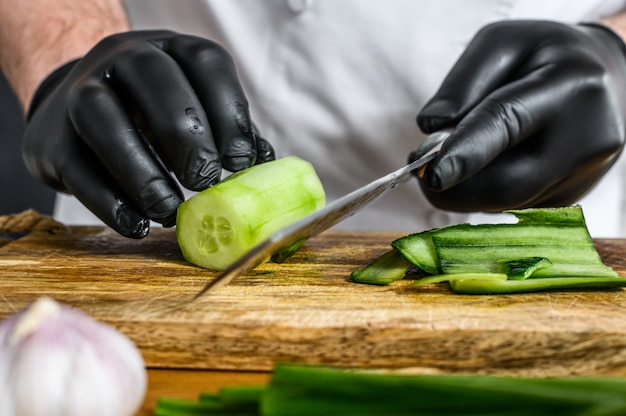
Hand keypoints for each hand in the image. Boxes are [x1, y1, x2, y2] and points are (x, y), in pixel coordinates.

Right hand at [23, 30, 273, 237]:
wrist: (76, 109)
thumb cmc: (152, 114)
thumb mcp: (194, 109)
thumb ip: (227, 132)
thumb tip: (263, 162)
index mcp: (171, 49)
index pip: (206, 63)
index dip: (230, 112)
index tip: (243, 162)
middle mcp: (123, 57)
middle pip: (155, 80)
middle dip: (186, 136)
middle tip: (206, 182)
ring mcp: (79, 92)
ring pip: (102, 119)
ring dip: (142, 172)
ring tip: (169, 210)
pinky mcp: (51, 138)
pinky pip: (76, 169)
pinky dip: (110, 203)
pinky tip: (137, 224)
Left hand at [413, 21, 625, 211]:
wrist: (600, 79)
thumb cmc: (543, 57)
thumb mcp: (501, 44)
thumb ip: (463, 83)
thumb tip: (431, 127)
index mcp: (570, 87)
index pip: (507, 125)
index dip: (465, 153)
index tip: (431, 174)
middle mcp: (587, 139)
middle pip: (505, 183)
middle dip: (453, 185)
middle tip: (420, 167)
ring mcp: (583, 176)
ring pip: (504, 201)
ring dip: (465, 187)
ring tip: (452, 155)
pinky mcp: (569, 198)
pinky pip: (512, 205)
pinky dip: (485, 191)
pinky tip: (486, 164)